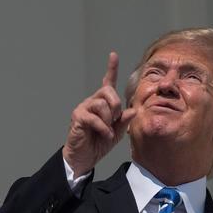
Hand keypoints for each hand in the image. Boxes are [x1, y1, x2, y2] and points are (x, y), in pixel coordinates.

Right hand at [63, 52, 136, 177]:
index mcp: (102, 103)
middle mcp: (92, 102)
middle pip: (108, 92)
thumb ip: (124, 121)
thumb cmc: (98, 143)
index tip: (113, 55)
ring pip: (102, 104)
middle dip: (116, 106)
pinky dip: (103, 128)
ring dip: (109, 120)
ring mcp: (84, 108)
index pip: (107, 82)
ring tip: (107, 131)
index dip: (111, 68)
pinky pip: (95, 117)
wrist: (84, 158)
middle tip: (114, 121)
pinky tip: (104, 135)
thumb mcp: (117, 133)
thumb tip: (133, 110)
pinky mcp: (78, 117)